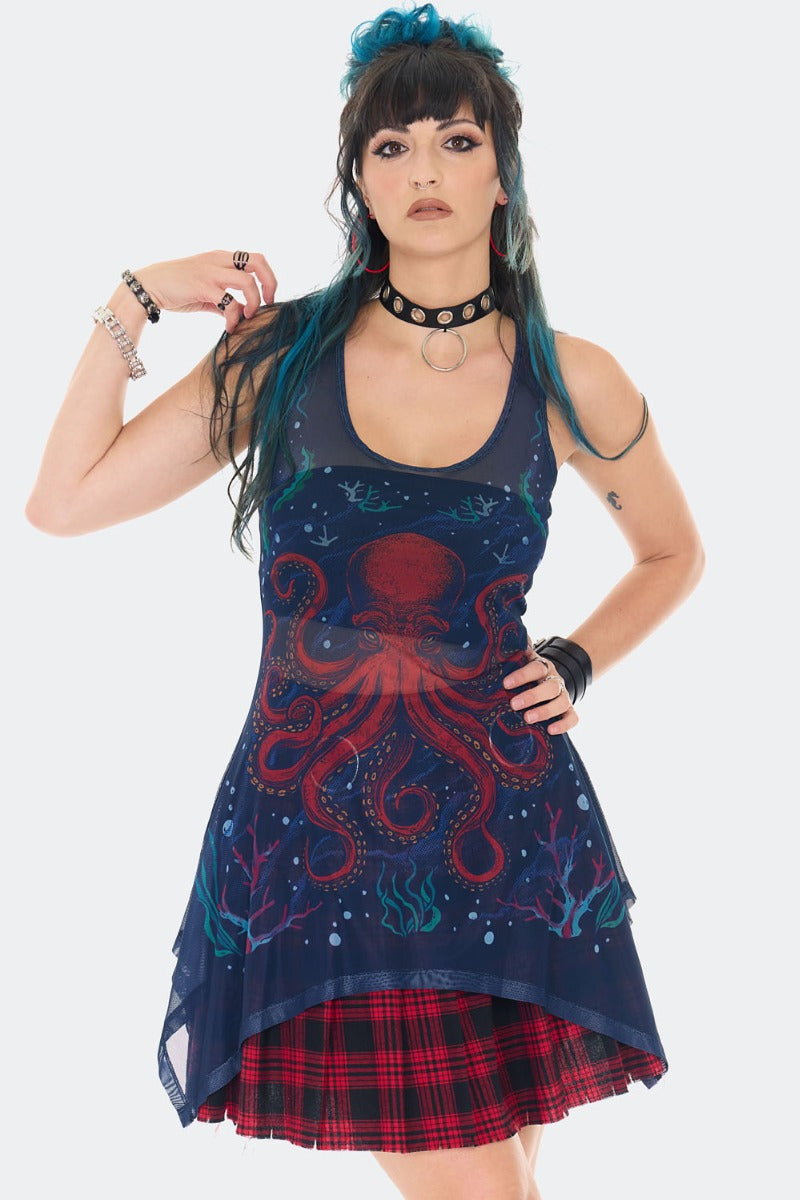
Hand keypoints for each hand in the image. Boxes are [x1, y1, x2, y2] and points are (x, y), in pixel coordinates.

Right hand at [133, 250, 277, 334]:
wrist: (148, 286)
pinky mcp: (201, 286)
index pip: (257, 259)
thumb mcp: (205, 292)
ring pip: (247, 281)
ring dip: (253, 302)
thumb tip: (237, 315)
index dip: (268, 278)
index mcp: (222, 258)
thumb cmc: (176, 289)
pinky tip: (230, 326)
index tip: (267, 298)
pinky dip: (234, 316)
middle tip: (267, 303)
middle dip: (270, 284)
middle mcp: (219, 260)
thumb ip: (223, 300)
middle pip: (259, 261)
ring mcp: (210, 272)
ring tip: (247, 317)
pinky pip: (228, 300)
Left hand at [501, 633, 578, 734]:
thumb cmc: (527, 674)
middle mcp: (555, 680)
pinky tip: (551, 730)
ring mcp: (564, 696)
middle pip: (550, 687)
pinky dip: (564, 725)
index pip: (536, 668)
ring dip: (545, 711)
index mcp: (543, 667)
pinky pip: (573, 718)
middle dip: (532, 696)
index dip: (522, 675)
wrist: (548, 680)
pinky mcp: (569, 711)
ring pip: (561, 702)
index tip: (506, 683)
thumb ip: (517, 652)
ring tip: (527, 719)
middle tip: (514, 704)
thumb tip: (514, 638)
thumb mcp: (522, 662)